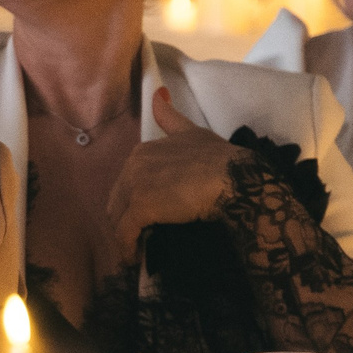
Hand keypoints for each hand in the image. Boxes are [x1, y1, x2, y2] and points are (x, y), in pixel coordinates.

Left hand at [107, 89, 242, 255]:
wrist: (233, 178)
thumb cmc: (220, 159)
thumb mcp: (194, 132)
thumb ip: (172, 118)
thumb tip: (158, 92)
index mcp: (143, 150)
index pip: (127, 181)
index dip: (131, 200)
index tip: (142, 216)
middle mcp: (133, 164)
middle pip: (119, 200)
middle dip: (125, 220)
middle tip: (139, 238)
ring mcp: (134, 185)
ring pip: (119, 218)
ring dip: (125, 237)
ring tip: (137, 252)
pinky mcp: (139, 207)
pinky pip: (125, 233)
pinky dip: (127, 248)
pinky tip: (134, 260)